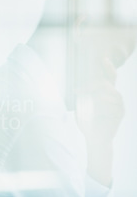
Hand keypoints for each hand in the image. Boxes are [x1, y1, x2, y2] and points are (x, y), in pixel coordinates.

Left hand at [75, 58, 123, 185]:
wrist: (94, 138)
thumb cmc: (87, 121)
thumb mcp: (81, 106)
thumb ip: (82, 96)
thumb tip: (76, 87)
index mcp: (105, 93)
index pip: (109, 77)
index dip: (108, 67)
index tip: (102, 58)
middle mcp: (113, 97)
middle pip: (108, 83)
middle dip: (93, 85)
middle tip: (80, 91)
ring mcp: (118, 105)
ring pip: (111, 93)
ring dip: (97, 98)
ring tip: (90, 105)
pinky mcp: (120, 113)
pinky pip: (114, 105)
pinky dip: (104, 107)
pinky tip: (99, 112)